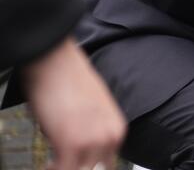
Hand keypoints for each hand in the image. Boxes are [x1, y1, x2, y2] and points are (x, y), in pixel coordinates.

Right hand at [22, 37, 125, 169]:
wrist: (56, 62)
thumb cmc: (68, 82)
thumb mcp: (90, 113)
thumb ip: (92, 135)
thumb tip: (80, 154)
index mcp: (117, 129)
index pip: (106, 165)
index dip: (88, 167)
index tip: (73, 164)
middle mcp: (111, 136)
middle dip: (77, 167)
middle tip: (61, 163)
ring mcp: (94, 140)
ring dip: (65, 168)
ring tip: (53, 163)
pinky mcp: (73, 143)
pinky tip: (47, 164)